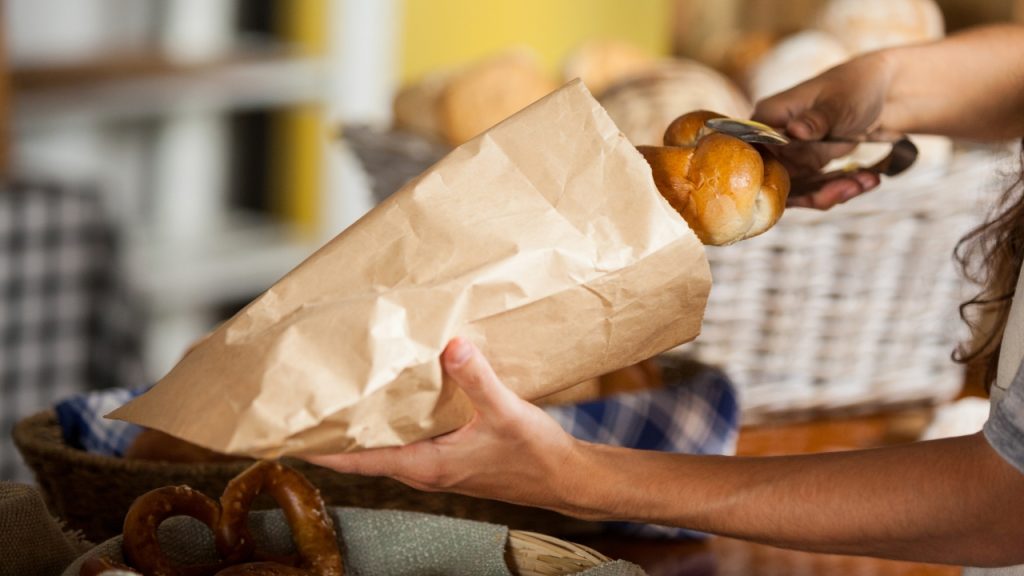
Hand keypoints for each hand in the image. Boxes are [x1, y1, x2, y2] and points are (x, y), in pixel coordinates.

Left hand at [307, 338, 584, 515]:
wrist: (564, 478)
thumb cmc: (535, 457)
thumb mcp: (507, 414)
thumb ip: (478, 379)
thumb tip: (452, 346)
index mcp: (425, 465)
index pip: (356, 458)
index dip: (318, 445)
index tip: (284, 430)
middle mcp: (422, 468)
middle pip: (361, 449)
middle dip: (333, 426)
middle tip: (306, 394)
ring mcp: (434, 463)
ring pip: (384, 441)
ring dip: (362, 419)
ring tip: (341, 386)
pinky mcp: (447, 455)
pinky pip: (407, 435)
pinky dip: (393, 415)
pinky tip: (396, 390)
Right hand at [753, 52, 900, 208]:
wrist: (888, 90)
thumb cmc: (856, 84)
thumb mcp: (838, 102)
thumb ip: (816, 120)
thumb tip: (794, 131)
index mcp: (769, 117)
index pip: (753, 155)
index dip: (765, 178)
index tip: (793, 191)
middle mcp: (774, 141)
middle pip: (776, 181)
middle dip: (811, 192)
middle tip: (848, 188)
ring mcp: (793, 156)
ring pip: (800, 190)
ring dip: (834, 192)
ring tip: (867, 181)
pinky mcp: (812, 166)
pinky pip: (819, 188)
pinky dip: (844, 188)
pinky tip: (869, 179)